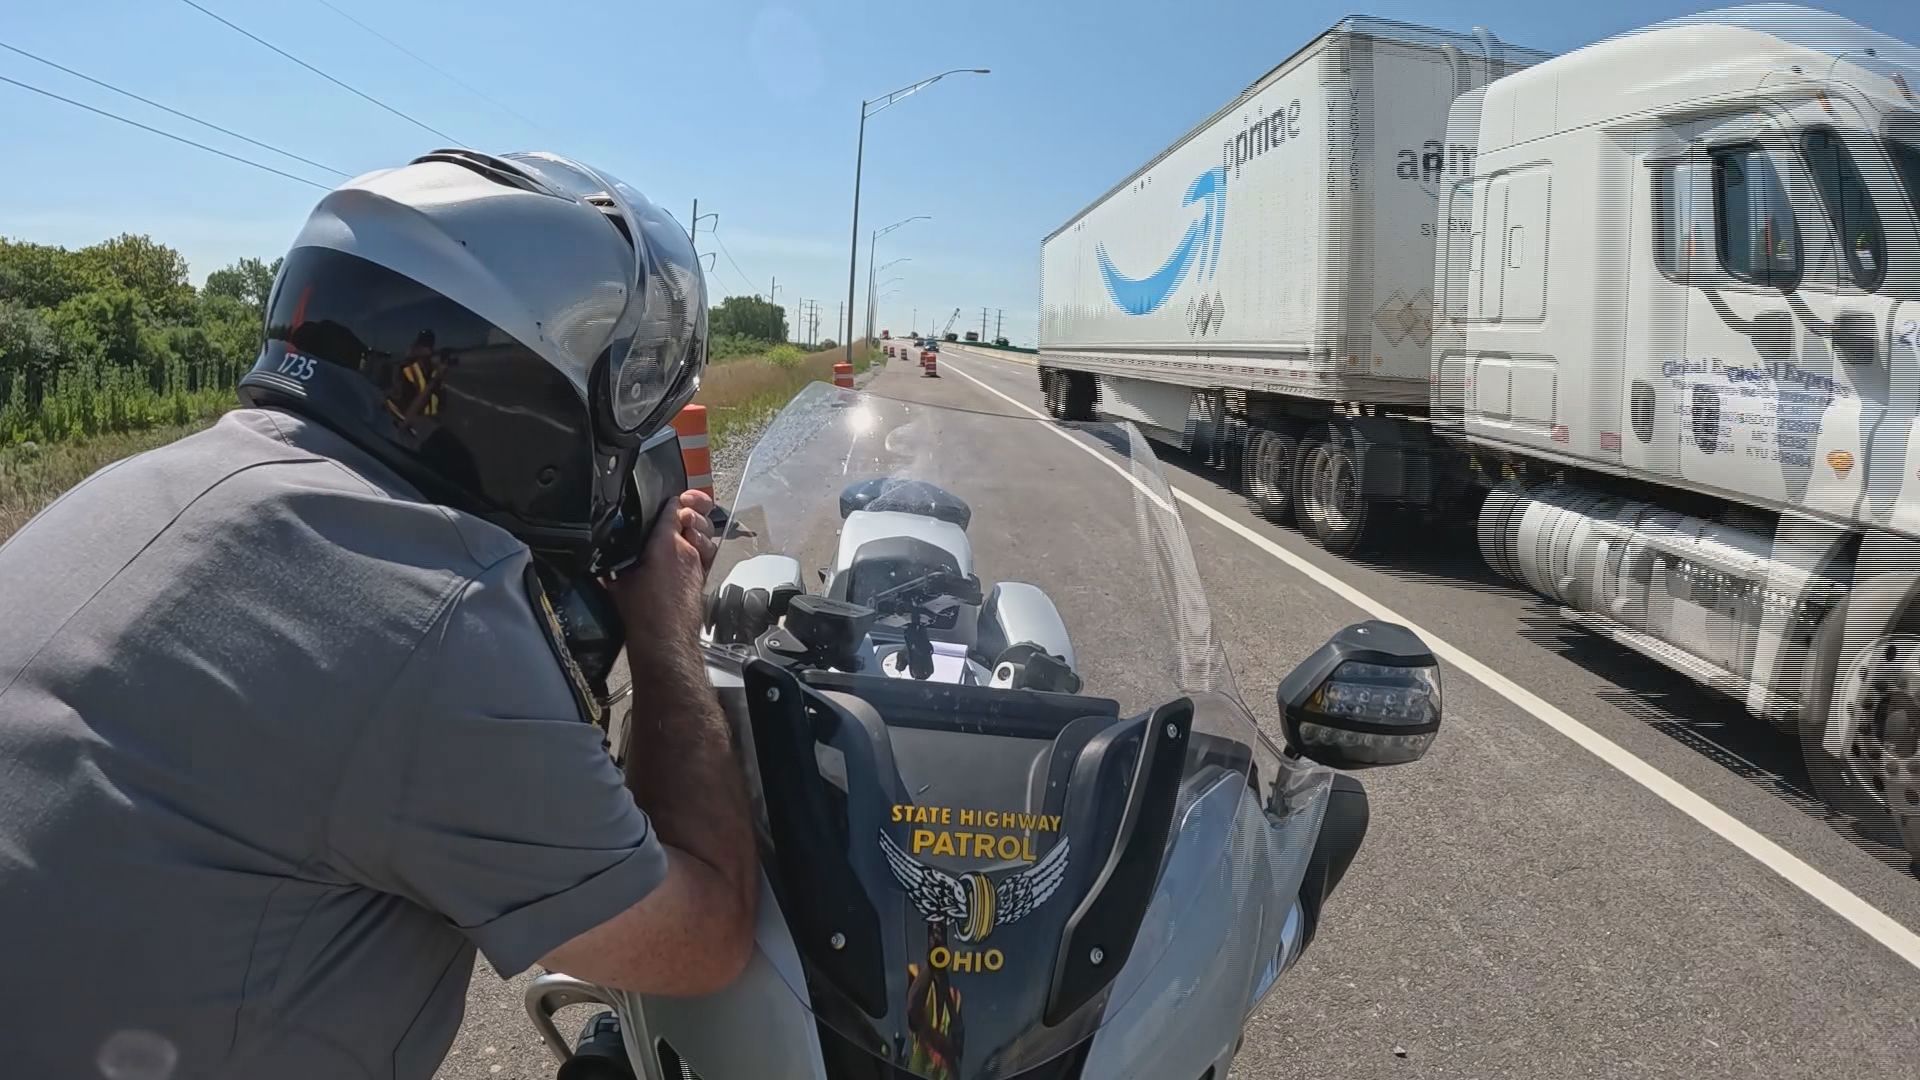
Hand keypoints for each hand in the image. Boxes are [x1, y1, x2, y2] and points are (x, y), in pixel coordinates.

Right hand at [606, 490, 718, 643]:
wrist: (665, 639)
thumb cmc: (644, 614)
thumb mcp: (619, 579)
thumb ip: (616, 560)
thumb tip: (605, 553)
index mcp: (665, 543)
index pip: (673, 508)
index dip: (670, 501)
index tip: (665, 501)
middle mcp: (687, 549)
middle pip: (695, 515)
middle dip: (693, 504)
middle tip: (685, 503)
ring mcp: (698, 562)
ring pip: (706, 531)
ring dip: (698, 523)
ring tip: (688, 522)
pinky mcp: (703, 575)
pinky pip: (708, 550)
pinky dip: (703, 542)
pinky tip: (694, 543)